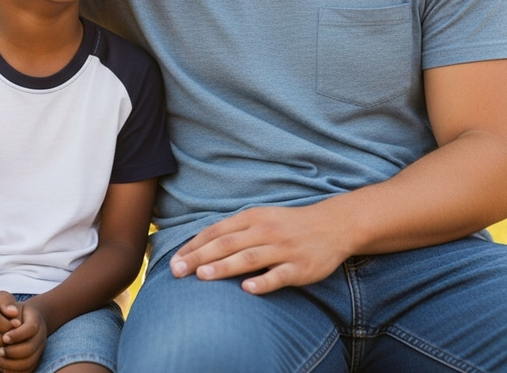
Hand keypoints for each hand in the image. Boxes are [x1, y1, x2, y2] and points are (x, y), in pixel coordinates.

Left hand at [0, 300, 47, 372]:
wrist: (27, 320)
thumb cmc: (16, 314)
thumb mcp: (13, 308)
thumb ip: (10, 309)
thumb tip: (10, 313)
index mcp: (36, 320)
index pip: (31, 328)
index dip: (17, 335)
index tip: (3, 337)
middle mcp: (40, 336)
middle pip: (30, 348)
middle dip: (12, 352)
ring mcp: (38, 350)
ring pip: (28, 362)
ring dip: (10, 364)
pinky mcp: (34, 361)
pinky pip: (26, 371)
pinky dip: (13, 371)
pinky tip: (1, 366)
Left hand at [169, 201, 351, 294]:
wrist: (332, 226)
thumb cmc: (289, 224)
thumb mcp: (261, 218)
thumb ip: (235, 231)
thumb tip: (202, 244)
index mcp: (253, 218)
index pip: (217, 231)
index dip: (195, 245)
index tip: (174, 259)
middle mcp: (265, 231)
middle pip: (227, 244)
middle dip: (200, 257)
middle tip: (177, 271)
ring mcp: (282, 249)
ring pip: (249, 258)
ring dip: (224, 267)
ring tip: (203, 276)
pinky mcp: (299, 267)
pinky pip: (278, 275)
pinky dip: (263, 282)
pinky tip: (248, 289)